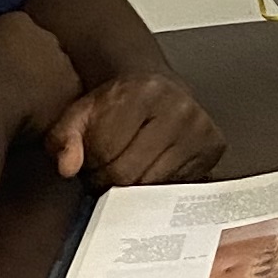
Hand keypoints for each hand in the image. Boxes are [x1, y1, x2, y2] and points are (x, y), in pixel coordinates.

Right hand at [0, 10, 82, 151]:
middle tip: (12, 92)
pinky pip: (64, 101)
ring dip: (45, 90)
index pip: (16, 33)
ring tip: (24, 112)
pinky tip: (35, 124)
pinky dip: (52, 111)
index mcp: (16, 22)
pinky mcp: (74, 91)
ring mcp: (64, 64)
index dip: (6, 54)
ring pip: (56, 77)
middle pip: (41, 53)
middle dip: (29, 69)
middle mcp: (47, 37)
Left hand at [50, 68, 226, 185]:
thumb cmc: (116, 105)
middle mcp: (179, 108)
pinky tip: (149, 172)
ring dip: (132, 189)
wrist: (156, 88)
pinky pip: (177, 187)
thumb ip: (64, 137)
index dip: (90, 166)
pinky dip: (158, 188)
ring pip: (153, 186)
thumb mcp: (81, 113)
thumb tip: (67, 167)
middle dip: (109, 181)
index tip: (90, 164)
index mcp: (143, 92)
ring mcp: (200, 128)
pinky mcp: (213, 147)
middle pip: (130, 173)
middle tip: (104, 175)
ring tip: (125, 173)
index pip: (106, 151)